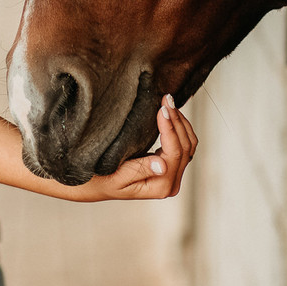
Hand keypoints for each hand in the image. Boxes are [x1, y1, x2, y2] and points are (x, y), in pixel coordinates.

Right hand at [80, 94, 197, 200]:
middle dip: (177, 120)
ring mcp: (173, 175)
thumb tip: (163, 165)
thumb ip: (140, 170)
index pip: (174, 153)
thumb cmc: (102, 180)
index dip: (170, 129)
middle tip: (166, 98)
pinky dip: (180, 127)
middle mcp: (171, 183)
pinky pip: (184, 145)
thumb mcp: (116, 177)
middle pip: (185, 147)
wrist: (97, 184)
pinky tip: (170, 113)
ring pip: (188, 144)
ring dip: (180, 122)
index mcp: (160, 187)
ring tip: (168, 102)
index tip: (161, 109)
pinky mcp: (171, 167)